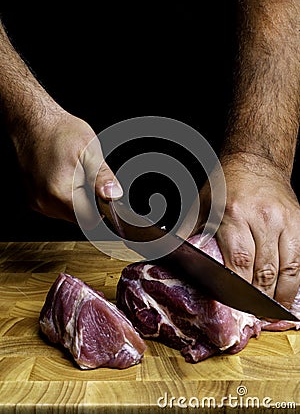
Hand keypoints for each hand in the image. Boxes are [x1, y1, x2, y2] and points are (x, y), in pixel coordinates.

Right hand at [13, 109, 122, 227]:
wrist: (33, 123)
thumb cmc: (60, 132)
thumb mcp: (90, 151)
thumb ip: (102, 177)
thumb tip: (114, 196)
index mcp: (60, 193)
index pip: (91, 219)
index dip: (103, 211)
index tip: (106, 197)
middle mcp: (45, 203)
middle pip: (80, 218)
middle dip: (91, 203)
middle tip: (89, 178)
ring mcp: (38, 203)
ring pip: (69, 214)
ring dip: (78, 200)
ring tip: (76, 175)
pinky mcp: (34, 200)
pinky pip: (57, 208)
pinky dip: (66, 197)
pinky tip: (66, 178)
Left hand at [180, 153, 299, 307]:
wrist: (255, 160)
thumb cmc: (225, 184)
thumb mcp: (200, 203)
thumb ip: (187, 231)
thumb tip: (165, 252)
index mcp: (233, 215)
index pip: (238, 261)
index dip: (237, 289)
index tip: (233, 308)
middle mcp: (261, 219)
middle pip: (262, 270)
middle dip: (257, 299)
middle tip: (251, 318)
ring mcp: (283, 221)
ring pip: (285, 269)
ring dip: (277, 296)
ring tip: (268, 314)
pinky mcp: (297, 222)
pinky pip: (299, 259)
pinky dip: (294, 282)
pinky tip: (286, 296)